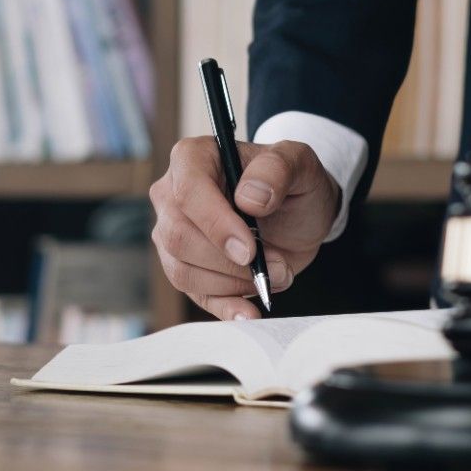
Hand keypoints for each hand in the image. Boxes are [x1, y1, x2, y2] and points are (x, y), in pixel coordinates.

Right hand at [149, 137, 341, 320]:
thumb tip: (250, 198)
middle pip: (178, 237)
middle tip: (278, 266)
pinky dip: (224, 307)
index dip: (216, 225)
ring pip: (182, 270)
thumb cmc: (292, 182)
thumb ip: (277, 169)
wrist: (297, 213)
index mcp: (192, 159)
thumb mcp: (299, 163)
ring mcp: (172, 233)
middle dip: (230, 262)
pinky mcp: (185, 266)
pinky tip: (249, 311)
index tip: (250, 250)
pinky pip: (194, 293)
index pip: (187, 193)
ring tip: (276, 276)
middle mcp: (171, 195)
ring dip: (234, 283)